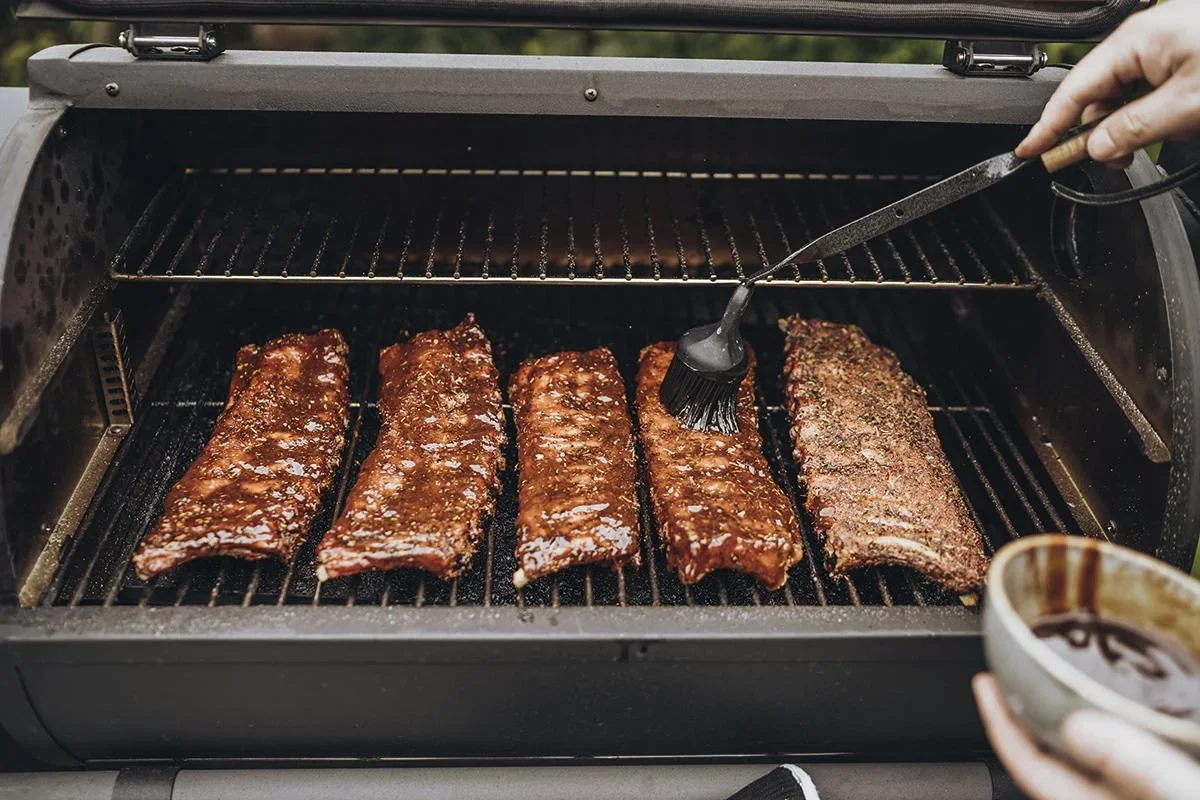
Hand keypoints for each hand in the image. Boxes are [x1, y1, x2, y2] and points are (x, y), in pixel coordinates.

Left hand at [972, 673, 1199, 799]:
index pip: (1028, 767)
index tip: (983, 683)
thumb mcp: (1183, 793)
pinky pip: (1121, 753)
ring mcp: (1133, 794)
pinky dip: (1108, 724)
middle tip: (1010, 671)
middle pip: (1052, 758)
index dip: (999, 723)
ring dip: (1067, 718)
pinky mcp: (1159, 787)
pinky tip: (1117, 707)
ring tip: (1055, 680)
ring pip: (1085, 757)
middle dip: (1027, 715)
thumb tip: (1074, 727)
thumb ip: (1133, 765)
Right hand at [1015, 0, 1199, 167]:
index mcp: (1134, 41)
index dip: (1048, 126)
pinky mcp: (1178, 56)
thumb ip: (1135, 129)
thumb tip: (1096, 147)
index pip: (1073, 91)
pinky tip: (1169, 124)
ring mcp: (1161, 46)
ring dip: (1130, 126)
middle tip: (1112, 161)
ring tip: (1154, 141)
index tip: (1030, 151)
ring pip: (1124, 96)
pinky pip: (1147, 89)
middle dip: (1100, 132)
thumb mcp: (1188, 103)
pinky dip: (1150, 113)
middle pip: (1097, 96)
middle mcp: (1142, 40)